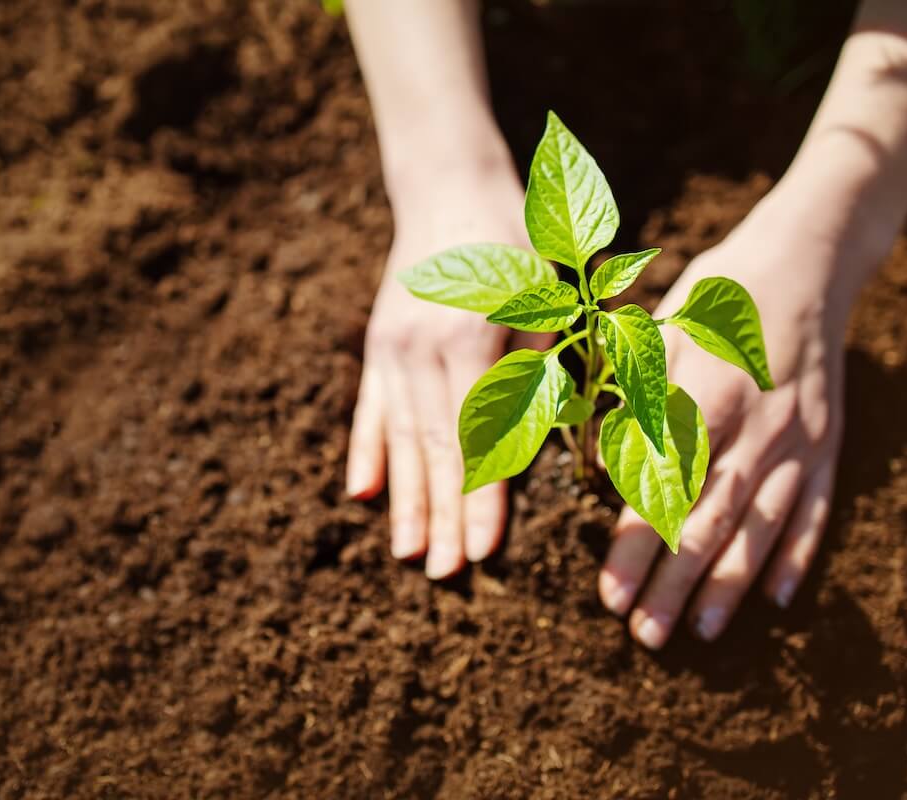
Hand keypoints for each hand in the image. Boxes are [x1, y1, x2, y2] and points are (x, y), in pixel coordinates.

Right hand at [347, 165, 550, 577]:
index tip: (482, 552)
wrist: (450, 189)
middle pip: (431, 449)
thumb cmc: (517, 243)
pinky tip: (359, 493)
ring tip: (407, 553)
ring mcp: (391, 349)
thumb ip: (539, 368)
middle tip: (444, 575)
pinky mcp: (377, 347)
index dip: (479, 499)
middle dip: (439, 515)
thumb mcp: (547, 296)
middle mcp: (421, 350)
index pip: (477, 439)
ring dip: (403, 499)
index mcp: (470, 338)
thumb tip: (537, 445)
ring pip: (398, 438)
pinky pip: (369, 408)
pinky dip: (365, 451)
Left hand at [597, 196, 867, 648]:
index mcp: (704, 399)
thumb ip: (636, 401)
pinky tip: (779, 599)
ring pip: (763, 526)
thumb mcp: (662, 335)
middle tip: (645, 635)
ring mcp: (799, 441)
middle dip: (675, 584)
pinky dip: (798, 555)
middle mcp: (755, 429)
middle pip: (711, 522)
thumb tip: (605, 468)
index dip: (634, 547)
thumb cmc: (713, 299)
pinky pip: (815, 509)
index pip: (662, 491)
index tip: (609, 593)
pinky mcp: (828, 445)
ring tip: (702, 633)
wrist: (804, 264)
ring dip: (731, 584)